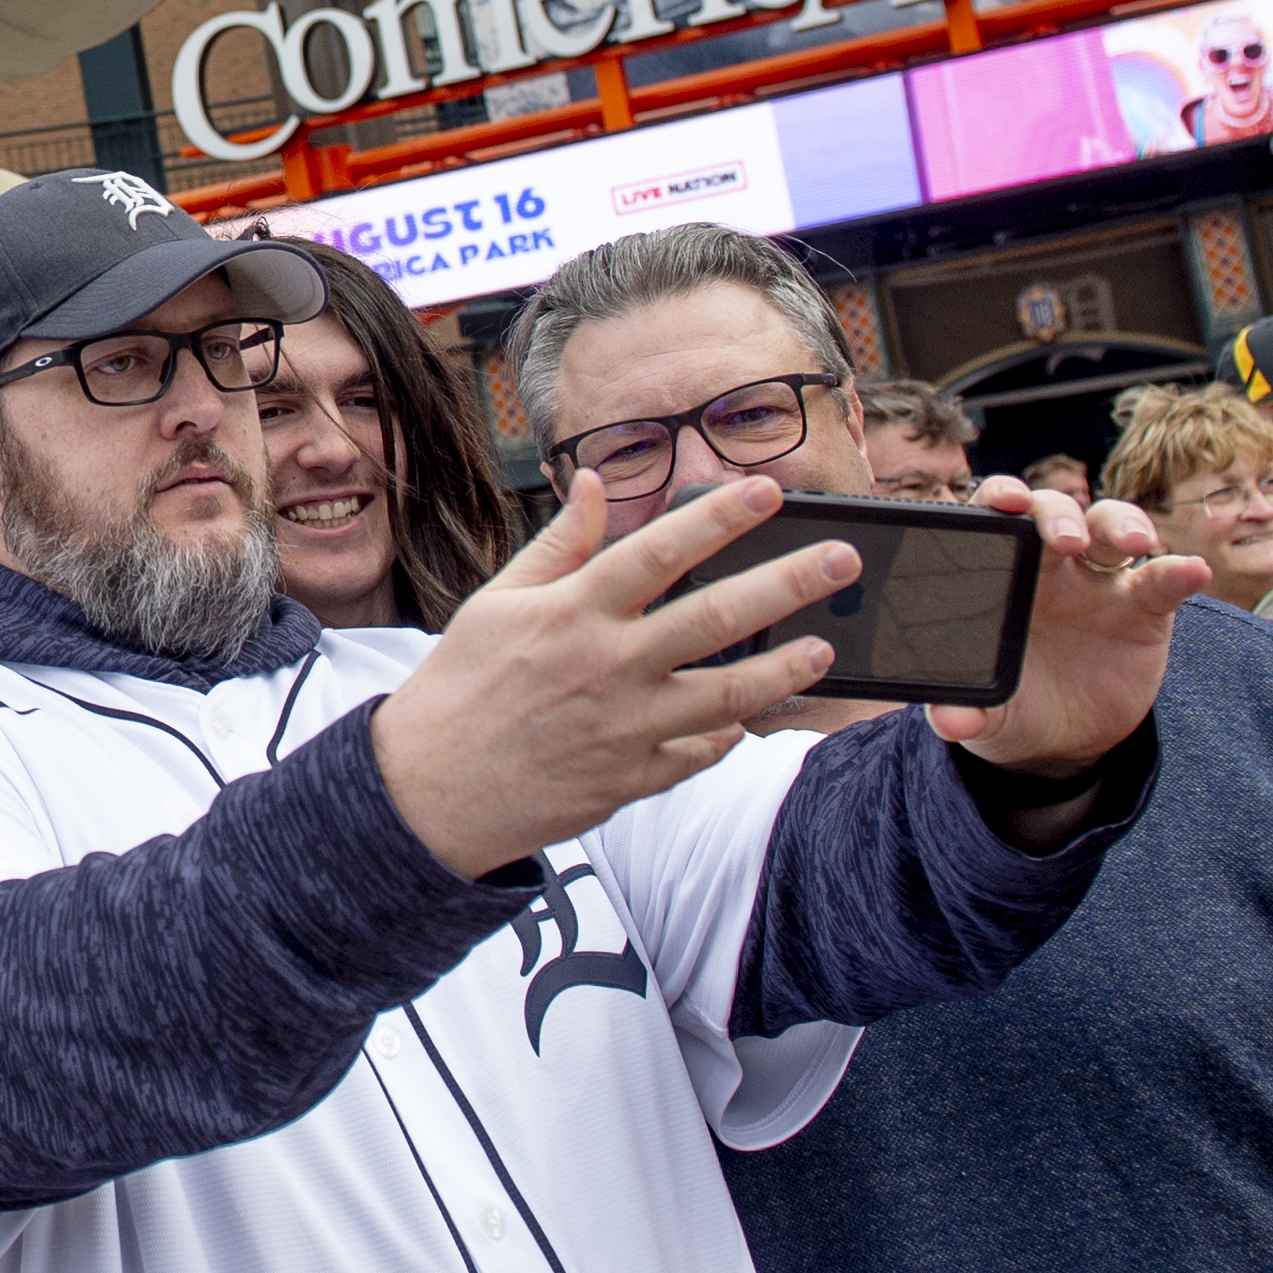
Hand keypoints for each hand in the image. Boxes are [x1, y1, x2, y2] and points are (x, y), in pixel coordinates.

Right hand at [371, 471, 845, 878]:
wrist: (430, 789)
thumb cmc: (462, 685)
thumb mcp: (498, 601)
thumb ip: (558, 544)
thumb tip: (595, 483)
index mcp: (572, 612)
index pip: (659, 550)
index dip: (719, 518)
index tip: (768, 491)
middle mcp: (607, 665)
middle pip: (716, 617)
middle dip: (789, 582)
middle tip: (843, 559)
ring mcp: (625, 727)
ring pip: (728, 694)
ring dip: (785, 670)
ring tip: (824, 648)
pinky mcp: (633, 778)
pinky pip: (699, 753)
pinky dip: (728, 735)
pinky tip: (749, 718)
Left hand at [947, 477, 1206, 779]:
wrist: (1061, 744)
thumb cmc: (1012, 706)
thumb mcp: (988, 714)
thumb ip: (964, 712)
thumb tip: (950, 721)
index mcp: (1002, 575)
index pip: (1000, 517)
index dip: (1003, 497)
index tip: (1004, 500)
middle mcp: (1052, 566)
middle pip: (1057, 513)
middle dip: (1060, 515)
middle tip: (1064, 541)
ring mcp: (1101, 583)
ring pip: (1111, 529)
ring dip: (1122, 524)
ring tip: (1132, 541)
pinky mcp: (1145, 610)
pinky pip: (1163, 581)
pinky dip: (1179, 572)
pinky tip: (1193, 570)